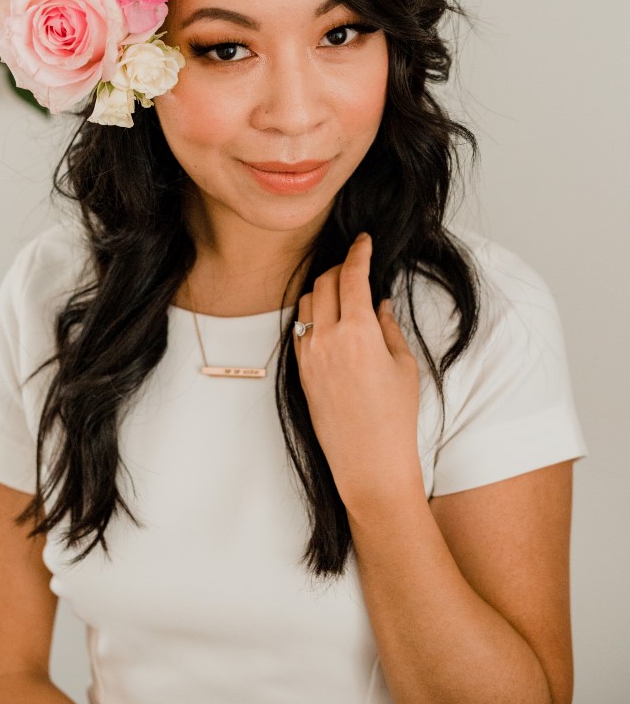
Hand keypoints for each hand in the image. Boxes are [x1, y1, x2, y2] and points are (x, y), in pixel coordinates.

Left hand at [293, 233, 421, 515]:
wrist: (369, 463)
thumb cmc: (395, 418)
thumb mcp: (403, 366)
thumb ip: (388, 327)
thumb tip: (378, 302)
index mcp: (358, 331)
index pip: (352, 275)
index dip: (358, 252)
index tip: (364, 241)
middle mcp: (327, 338)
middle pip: (325, 282)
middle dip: (341, 267)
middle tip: (357, 265)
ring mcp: (309, 354)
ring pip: (308, 302)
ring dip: (324, 289)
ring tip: (344, 291)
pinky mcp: (300, 371)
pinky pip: (301, 329)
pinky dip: (314, 315)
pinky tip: (330, 319)